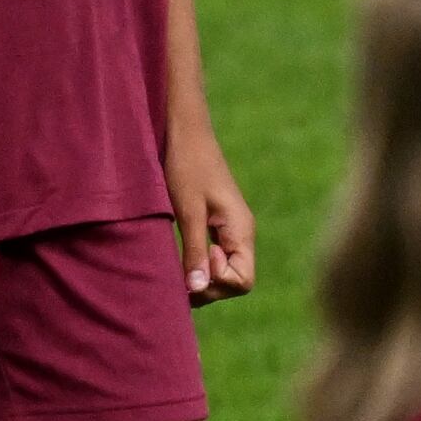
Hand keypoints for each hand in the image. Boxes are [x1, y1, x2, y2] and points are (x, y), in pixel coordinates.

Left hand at [168, 129, 257, 304]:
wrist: (185, 131)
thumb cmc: (186, 165)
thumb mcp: (188, 210)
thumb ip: (194, 250)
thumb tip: (198, 289)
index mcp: (241, 229)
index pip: (243, 281)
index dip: (219, 281)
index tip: (200, 256)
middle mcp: (241, 233)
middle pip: (235, 282)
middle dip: (208, 286)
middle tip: (180, 268)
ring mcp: (230, 230)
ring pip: (224, 273)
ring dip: (201, 277)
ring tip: (176, 263)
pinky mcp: (217, 225)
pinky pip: (215, 258)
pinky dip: (198, 265)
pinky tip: (179, 256)